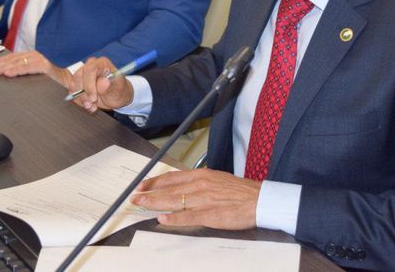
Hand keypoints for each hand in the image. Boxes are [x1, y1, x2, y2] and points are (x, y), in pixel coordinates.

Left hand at [0, 50, 71, 83]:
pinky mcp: (47, 66)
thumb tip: (13, 73)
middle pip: (13, 60)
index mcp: (35, 56)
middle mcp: (37, 55)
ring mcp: (42, 59)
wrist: (79, 78)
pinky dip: (18, 71)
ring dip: (3, 68)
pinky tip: (8, 74)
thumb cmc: (62, 78)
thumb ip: (30, 71)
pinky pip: (29, 68)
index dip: (0, 62)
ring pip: (18, 63)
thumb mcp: (43, 73)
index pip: (14, 58)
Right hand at [68, 57, 133, 111]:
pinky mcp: (78, 82)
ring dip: (81, 98)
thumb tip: (102, 82)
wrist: (115, 97)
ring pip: (73, 85)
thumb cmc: (119, 91)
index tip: (93, 98)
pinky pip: (72, 91)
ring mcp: (83, 73)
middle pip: (78, 77)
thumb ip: (109, 87)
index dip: (89, 85)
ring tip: (92, 106)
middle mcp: (91, 65)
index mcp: (102, 63)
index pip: (89, 70)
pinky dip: (79, 100)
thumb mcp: (118, 91)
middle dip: (84, 94)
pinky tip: (88, 104)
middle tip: (92, 104)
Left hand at [130, 169, 260, 229]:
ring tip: (141, 205)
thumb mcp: (216, 179)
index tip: (142, 185)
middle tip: (135, 196)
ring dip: (155, 203)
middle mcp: (200, 185)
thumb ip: (199, 183)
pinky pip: (188, 216)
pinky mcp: (210, 214)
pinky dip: (174, 218)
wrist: (259, 199)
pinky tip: (162, 219)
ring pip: (174, 201)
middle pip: (169, 189)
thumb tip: (183, 187)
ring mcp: (204, 200)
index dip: (155, 182)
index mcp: (202, 175)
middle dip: (149, 193)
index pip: (172, 177)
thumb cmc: (240, 192)